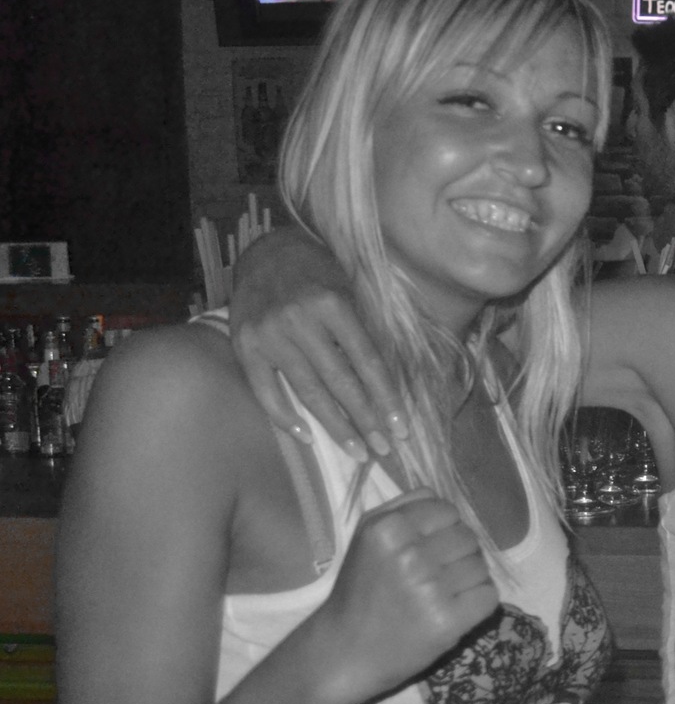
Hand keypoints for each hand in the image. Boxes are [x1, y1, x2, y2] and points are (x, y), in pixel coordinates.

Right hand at [230, 228, 404, 457]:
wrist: (265, 252)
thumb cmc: (318, 273)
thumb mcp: (350, 289)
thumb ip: (363, 331)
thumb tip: (386, 385)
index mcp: (334, 304)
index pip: (368, 362)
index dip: (387, 398)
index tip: (402, 428)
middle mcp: (300, 320)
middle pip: (341, 382)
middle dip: (366, 420)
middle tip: (384, 449)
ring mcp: (269, 334)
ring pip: (309, 391)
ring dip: (336, 427)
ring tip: (358, 451)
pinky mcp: (245, 345)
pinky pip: (266, 390)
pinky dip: (285, 417)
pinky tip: (308, 437)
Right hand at [310, 492, 498, 703]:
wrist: (344, 650)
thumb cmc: (359, 592)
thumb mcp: (365, 538)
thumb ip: (401, 508)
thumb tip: (439, 494)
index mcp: (388, 529)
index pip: (448, 511)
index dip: (445, 529)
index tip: (430, 548)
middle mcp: (409, 555)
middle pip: (468, 537)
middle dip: (458, 555)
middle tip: (436, 576)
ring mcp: (431, 589)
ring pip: (481, 566)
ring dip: (468, 579)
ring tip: (441, 594)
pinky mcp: (448, 620)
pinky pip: (489, 595)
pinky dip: (478, 602)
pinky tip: (454, 609)